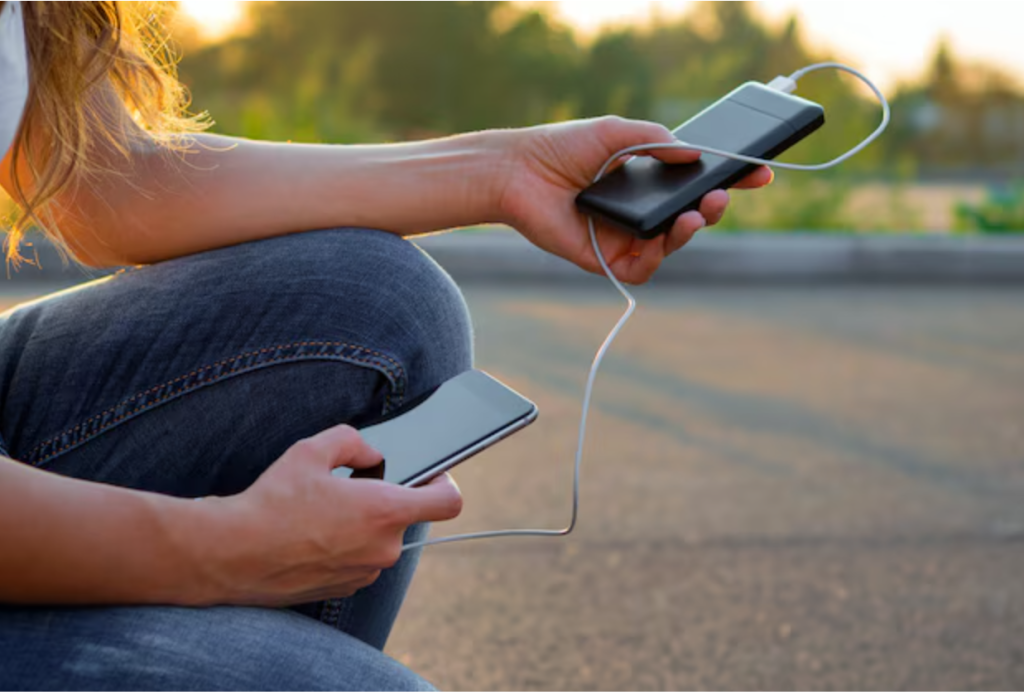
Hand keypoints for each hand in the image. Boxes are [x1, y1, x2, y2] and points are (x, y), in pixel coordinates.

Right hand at [195, 424, 461, 605]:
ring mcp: (366, 573)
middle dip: (383, 500)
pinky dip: (345, 546)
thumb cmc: (272, 502)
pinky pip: (359, 559)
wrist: (231, 555)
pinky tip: (311, 535)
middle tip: (349, 487)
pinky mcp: (345, 589)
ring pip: (379, 539)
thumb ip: (353, 441)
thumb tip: (373, 454)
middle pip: (404, 517)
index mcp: (384, 512)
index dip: (445, 484)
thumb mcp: (311, 450)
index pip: (448, 502)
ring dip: (362, 524)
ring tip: (321, 512)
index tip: (432, 475)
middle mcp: (383, 548)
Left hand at [497, 116, 773, 284]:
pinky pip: (642, 268)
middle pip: (691, 217)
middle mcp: (640, 210)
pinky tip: (659, 238)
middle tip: (722, 194)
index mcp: (647, 179)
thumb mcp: (617, 132)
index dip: (730, 179)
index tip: (759, 172)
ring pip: (671, 245)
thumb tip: (695, 153)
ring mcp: (625, 236)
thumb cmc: (563, 147)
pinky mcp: (605, 259)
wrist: (519, 170)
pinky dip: (656, 256)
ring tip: (696, 213)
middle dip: (715, 207)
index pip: (696, 183)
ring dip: (691, 231)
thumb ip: (657, 141)